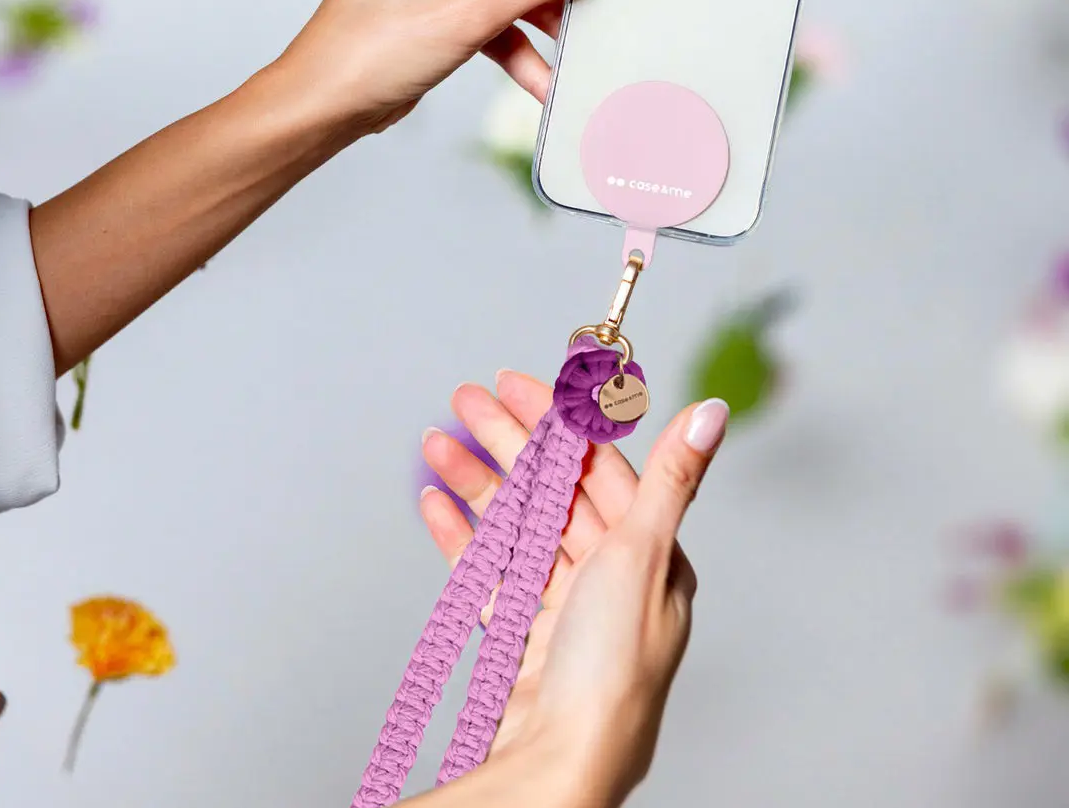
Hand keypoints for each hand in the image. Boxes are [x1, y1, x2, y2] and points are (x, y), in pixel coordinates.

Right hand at [420, 371, 728, 804]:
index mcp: (648, 556)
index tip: (519, 385)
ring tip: (436, 444)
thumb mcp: (644, 554)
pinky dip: (462, 534)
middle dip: (507, 441)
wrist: (561, 761)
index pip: (599, 467)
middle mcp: (609, 577)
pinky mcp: (522, 634)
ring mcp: (562, 606)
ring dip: (476, 481)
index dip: (558, 421)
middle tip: (466, 400)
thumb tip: (712, 412)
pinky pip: (488, 570)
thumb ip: (672, 478)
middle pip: (552, 490)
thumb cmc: (613, 668)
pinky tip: (437, 503)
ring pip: (514, 525)